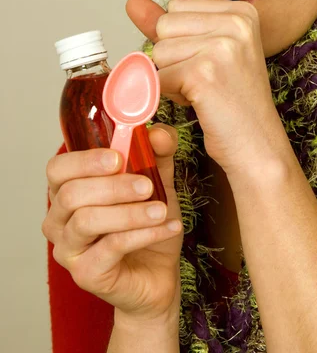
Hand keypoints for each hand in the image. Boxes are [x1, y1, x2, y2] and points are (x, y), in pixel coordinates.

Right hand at [42, 124, 182, 321]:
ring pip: (86, 221)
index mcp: (68, 190)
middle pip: (71, 194)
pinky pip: (111, 248)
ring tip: (161, 210)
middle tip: (146, 185)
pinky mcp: (85, 274)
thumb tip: (158, 133)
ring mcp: (68, 250)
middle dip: (113, 186)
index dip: (84, 160)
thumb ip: (157, 154)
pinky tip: (169, 227)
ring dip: (129, 213)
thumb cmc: (146, 222)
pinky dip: (144, 234)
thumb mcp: (156, 180)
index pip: (57, 169)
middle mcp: (59, 220)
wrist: (158, 272)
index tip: (118, 156)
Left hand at [126, 0, 275, 174]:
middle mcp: (235, 22)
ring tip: (204, 90)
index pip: (177, 5)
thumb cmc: (231, 100)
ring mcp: (222, 46)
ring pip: (159, 52)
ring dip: (172, 76)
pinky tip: (198, 102)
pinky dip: (169, 94)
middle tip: (206, 78)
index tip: (211, 61)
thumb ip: (168, 24)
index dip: (182, 38)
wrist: (256, 144)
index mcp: (241, 11)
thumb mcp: (203, 50)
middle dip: (174, 56)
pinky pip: (158, 77)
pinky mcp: (203, 72)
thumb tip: (132, 1)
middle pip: (166, 25)